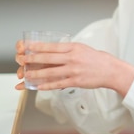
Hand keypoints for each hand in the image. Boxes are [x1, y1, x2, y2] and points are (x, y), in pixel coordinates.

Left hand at [14, 40, 133, 95]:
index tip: (27, 47)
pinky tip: (39, 86)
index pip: (52, 46)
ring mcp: (74, 70)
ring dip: (36, 74)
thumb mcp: (82, 49)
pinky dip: (47, 85)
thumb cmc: (97, 59)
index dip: (37, 47)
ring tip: (26, 75)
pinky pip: (58, 83)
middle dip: (32, 59)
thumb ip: (68, 50)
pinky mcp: (76, 81)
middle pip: (48, 58)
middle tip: (22, 60)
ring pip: (50, 72)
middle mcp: (72, 58)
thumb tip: (52, 51)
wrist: (111, 70)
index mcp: (74, 47)